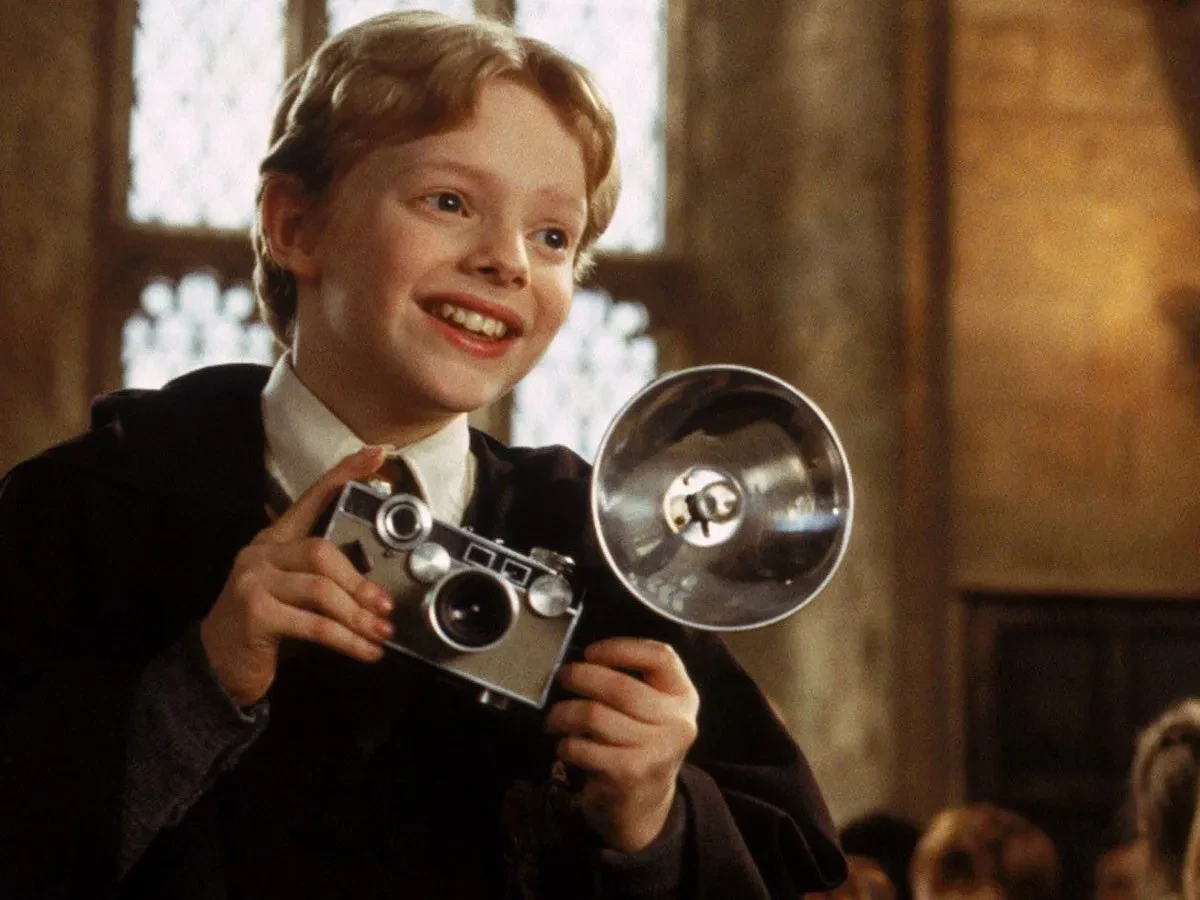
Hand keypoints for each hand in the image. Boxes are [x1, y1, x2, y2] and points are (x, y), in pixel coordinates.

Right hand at [199, 447, 393, 707]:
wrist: (217, 668)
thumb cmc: (266, 630)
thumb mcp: (296, 597)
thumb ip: (327, 581)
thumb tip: (379, 590)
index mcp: (274, 541)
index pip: (312, 498)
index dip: (344, 474)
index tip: (376, 455)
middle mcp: (260, 553)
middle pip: (322, 551)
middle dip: (360, 582)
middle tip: (385, 606)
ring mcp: (253, 581)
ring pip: (321, 589)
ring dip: (358, 615)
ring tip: (380, 632)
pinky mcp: (254, 613)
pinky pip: (313, 624)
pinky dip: (346, 640)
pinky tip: (365, 651)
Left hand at [545, 638, 699, 852]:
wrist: (645, 808)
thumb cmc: (640, 747)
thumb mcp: (654, 713)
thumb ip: (635, 682)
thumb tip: (585, 659)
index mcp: (684, 698)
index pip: (661, 656)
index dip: (621, 647)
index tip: (591, 652)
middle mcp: (677, 723)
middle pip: (620, 686)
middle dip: (581, 676)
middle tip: (563, 677)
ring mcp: (655, 751)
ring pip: (594, 715)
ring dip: (563, 713)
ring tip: (555, 717)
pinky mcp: (629, 774)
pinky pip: (582, 746)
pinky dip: (565, 743)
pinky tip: (565, 745)